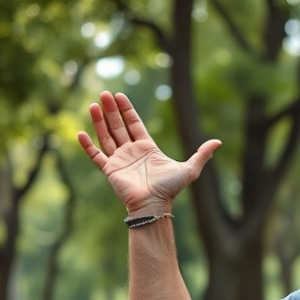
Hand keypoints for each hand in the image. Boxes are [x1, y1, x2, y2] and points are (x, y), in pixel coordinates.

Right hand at [77, 91, 219, 215]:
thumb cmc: (171, 189)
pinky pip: (96, 156)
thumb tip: (219, 141)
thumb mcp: (190, 169)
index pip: (134, 124)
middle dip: (111, 110)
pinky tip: (80, 133)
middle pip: (119, 126)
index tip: (119, 96)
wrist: (155, 205)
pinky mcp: (110, 170)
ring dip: (99, 121)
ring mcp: (120, 160)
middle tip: (104, 93)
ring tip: (93, 104)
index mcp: (148, 148)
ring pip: (106, 136)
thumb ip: (202, 154)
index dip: (127, 110)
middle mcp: (132, 152)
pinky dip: (88, 145)